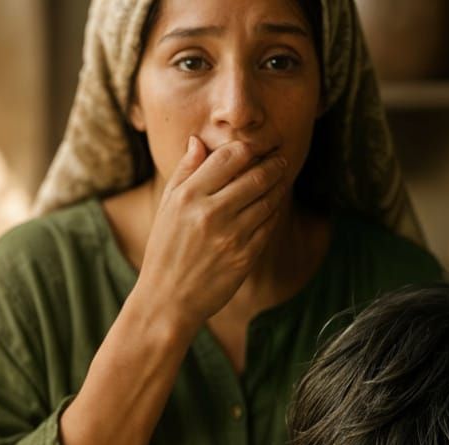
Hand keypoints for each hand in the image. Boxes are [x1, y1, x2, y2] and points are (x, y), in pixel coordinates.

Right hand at [138, 136, 289, 330]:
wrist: (169, 299)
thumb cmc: (165, 250)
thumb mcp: (166, 208)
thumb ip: (185, 172)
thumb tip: (198, 141)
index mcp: (188, 196)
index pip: (228, 157)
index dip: (249, 147)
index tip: (258, 146)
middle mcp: (211, 213)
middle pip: (254, 176)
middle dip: (273, 164)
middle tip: (282, 158)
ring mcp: (231, 236)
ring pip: (266, 201)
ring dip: (278, 187)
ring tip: (282, 178)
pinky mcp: (244, 257)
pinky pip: (268, 226)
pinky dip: (274, 212)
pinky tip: (274, 206)